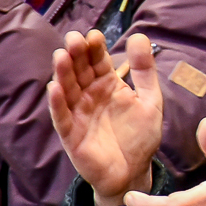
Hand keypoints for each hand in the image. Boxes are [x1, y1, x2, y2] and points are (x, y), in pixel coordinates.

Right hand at [47, 31, 160, 205]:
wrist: (134, 170)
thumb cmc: (141, 135)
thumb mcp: (150, 99)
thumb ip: (145, 71)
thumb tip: (139, 35)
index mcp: (108, 85)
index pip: (98, 61)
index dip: (95, 48)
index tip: (94, 34)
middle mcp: (90, 96)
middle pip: (80, 71)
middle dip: (76, 54)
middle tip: (74, 39)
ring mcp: (79, 114)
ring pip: (67, 90)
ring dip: (63, 73)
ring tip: (61, 56)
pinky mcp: (71, 135)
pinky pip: (62, 117)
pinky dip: (57, 103)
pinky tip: (54, 88)